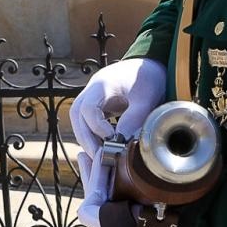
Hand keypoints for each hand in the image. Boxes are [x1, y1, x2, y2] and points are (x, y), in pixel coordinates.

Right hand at [70, 57, 165, 226]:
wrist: (149, 67)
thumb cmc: (149, 79)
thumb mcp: (146, 97)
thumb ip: (135, 118)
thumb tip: (123, 143)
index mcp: (101, 84)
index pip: (87, 109)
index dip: (97, 127)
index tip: (113, 140)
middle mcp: (90, 91)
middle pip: (77, 118)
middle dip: (88, 140)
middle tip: (102, 159)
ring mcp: (90, 98)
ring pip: (79, 124)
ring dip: (89, 141)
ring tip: (104, 159)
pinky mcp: (95, 108)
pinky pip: (87, 125)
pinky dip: (94, 138)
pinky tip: (106, 151)